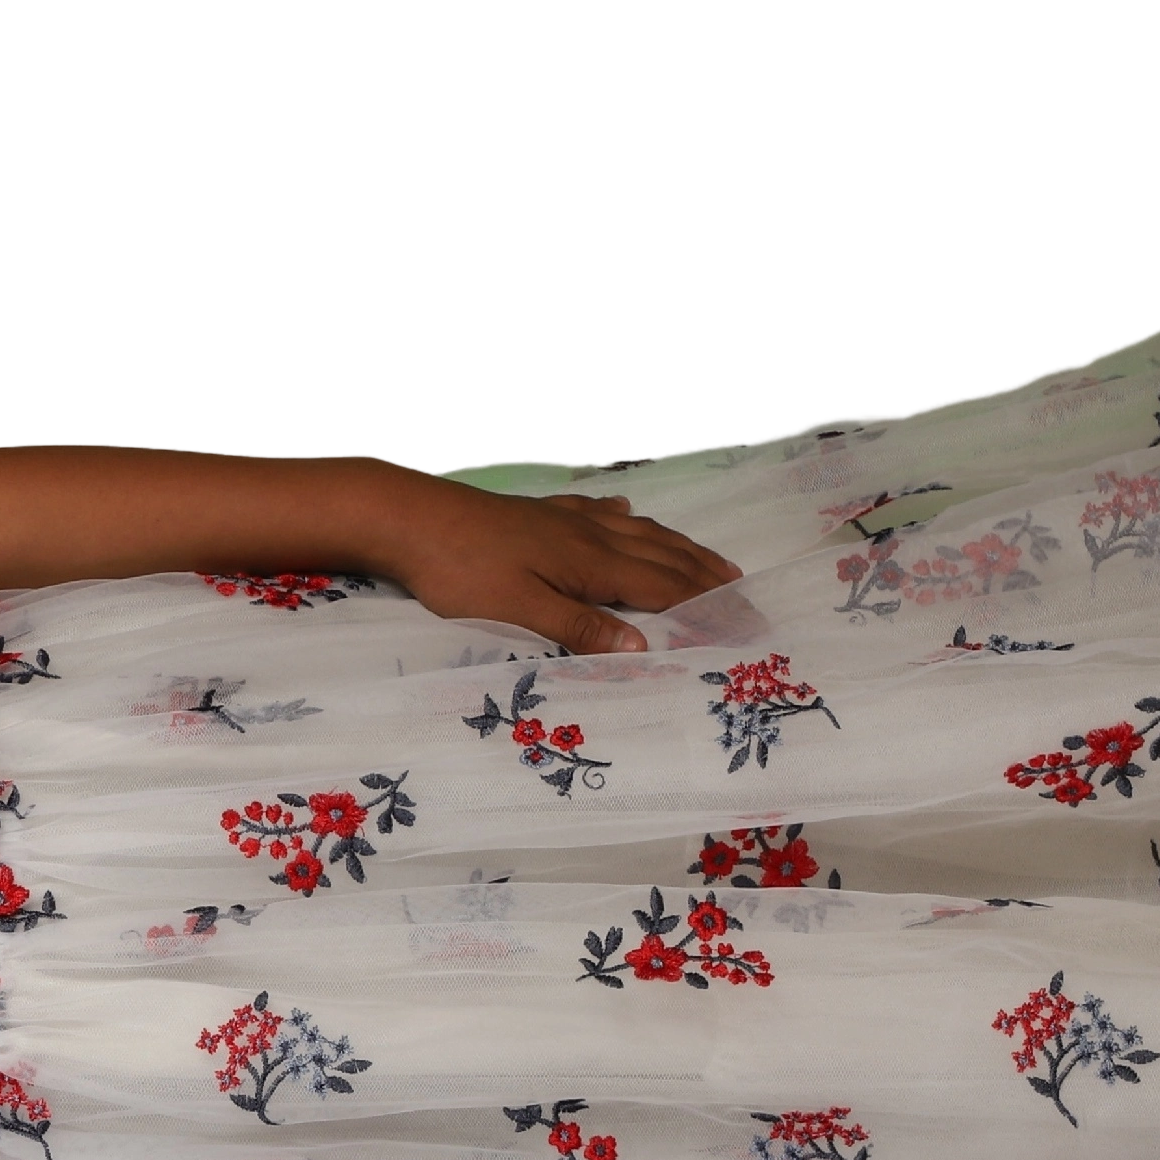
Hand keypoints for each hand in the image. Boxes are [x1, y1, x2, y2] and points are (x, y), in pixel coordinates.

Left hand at [363, 482, 739, 656]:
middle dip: (708, 577)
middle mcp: (590, 535)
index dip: (707, 608)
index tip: (745, 624)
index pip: (665, 590)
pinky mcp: (540, 512)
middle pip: (664, 556)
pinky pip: (600, 512)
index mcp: (592, 563)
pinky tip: (627, 514)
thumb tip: (643, 647)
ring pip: (639, 532)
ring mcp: (566, 519)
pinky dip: (626, 519)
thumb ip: (578, 627)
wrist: (411, 518)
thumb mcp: (519, 609)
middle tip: (747, 595)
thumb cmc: (460, 571)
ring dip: (679, 547)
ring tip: (711, 560)